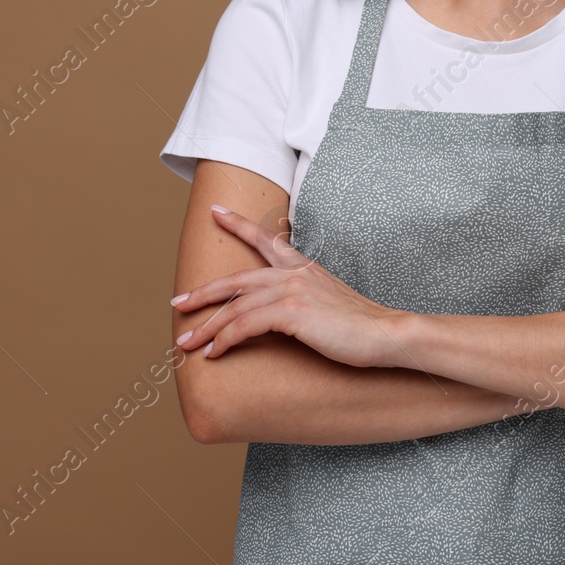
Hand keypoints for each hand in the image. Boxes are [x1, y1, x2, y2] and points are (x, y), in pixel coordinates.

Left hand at [171, 205, 409, 368]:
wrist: (387, 334)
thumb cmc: (363, 327)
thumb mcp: (330, 303)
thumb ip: (307, 301)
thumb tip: (290, 314)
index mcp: (304, 268)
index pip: (266, 239)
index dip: (238, 224)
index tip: (217, 211)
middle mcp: (294, 274)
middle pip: (236, 279)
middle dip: (203, 292)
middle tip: (177, 301)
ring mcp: (292, 291)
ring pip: (234, 306)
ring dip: (207, 327)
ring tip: (187, 342)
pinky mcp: (291, 312)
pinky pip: (245, 325)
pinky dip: (225, 340)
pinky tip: (215, 353)